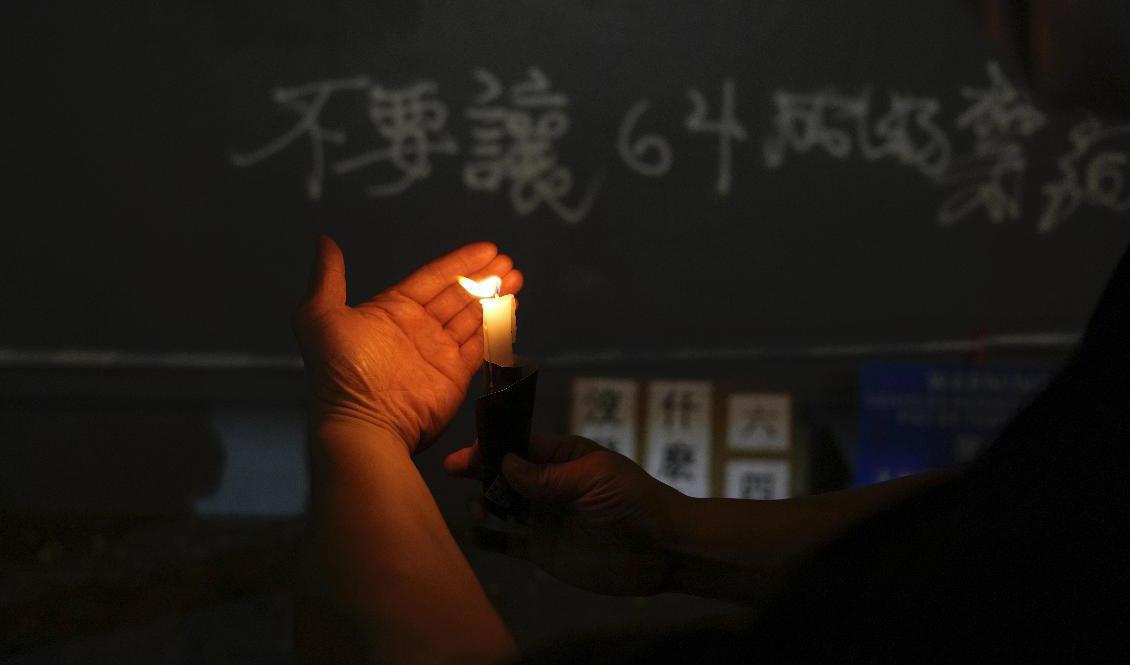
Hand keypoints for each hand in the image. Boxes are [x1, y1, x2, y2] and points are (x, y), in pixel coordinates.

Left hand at [293, 236, 522, 453]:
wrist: (362, 424)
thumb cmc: (339, 373)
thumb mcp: (320, 317)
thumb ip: (327, 277)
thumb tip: (322, 240)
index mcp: (391, 311)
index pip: (432, 279)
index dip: (459, 263)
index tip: (486, 249)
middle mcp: (417, 330)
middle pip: (457, 295)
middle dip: (483, 276)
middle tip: (507, 261)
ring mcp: (438, 353)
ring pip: (473, 316)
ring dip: (494, 296)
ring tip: (515, 276)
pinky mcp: (456, 375)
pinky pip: (481, 345)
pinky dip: (496, 327)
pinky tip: (510, 308)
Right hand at [444, 433, 685, 595]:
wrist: (661, 549)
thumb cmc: (632, 501)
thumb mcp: (591, 479)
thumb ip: (547, 475)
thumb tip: (504, 463)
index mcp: (563, 458)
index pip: (520, 446)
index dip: (493, 446)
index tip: (470, 451)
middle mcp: (549, 486)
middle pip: (504, 474)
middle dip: (479, 469)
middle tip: (453, 470)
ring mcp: (545, 518)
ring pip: (502, 506)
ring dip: (484, 503)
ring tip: (480, 508)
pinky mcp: (544, 550)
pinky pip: (508, 543)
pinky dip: (488, 538)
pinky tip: (472, 533)